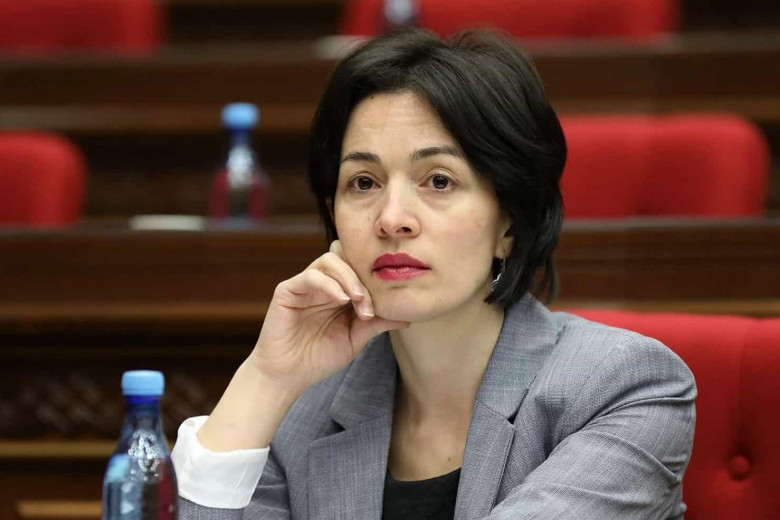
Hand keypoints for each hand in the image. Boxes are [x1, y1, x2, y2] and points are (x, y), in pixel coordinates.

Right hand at [248, 240, 408, 394]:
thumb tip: (407, 318)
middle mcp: (322, 284)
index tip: (386, 304)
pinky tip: (341, 300)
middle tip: (370, 304)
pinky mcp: (287, 290)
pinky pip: (311, 275)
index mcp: (338, 292)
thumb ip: (376, 324)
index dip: (374, 280)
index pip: (359, 269)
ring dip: (349, 278)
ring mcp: (305, 285)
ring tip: (358, 301)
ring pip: (330, 260)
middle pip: (347, 259)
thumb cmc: (318, 358)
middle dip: (363, 278)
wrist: (287, 377)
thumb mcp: (355, 339)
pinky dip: (330, 284)